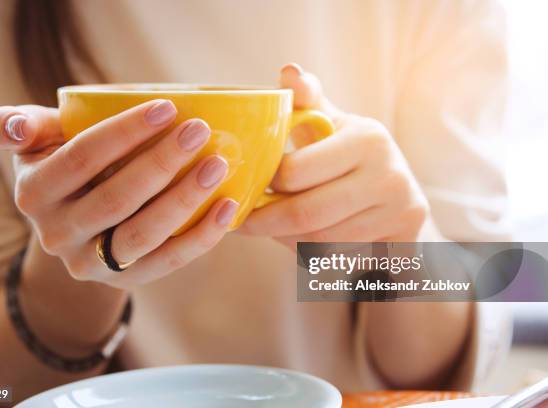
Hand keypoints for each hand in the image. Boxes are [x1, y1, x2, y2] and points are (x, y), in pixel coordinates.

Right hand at [0, 100, 238, 287]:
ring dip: (184, 200)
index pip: (81, 158)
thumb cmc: (67, 167)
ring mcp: (91, 264)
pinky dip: (201, 237)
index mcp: (35, 193)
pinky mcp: (125, 281)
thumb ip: (20, 126)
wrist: (76, 225)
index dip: (124, 132)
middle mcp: (56, 234)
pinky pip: (167, 262)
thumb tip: (9, 127)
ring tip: (218, 166)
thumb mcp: (39, 143)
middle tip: (199, 131)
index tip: (167, 107)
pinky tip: (227, 207)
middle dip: (161, 163)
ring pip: (142, 235)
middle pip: (116, 198)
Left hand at [241, 64, 427, 248]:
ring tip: (268, 229)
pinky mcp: (403, 241)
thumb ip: (307, 100)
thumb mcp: (333, 123)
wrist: (399, 194)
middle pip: (306, 213)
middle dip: (265, 221)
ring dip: (283, 239)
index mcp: (366, 139)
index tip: (244, 188)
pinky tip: (296, 240)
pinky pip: (339, 257)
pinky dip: (310, 253)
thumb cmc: (351, 155)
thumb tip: (288, 70)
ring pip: (319, 240)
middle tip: (241, 221)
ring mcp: (399, 211)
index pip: (295, 172)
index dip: (263, 185)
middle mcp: (389, 175)